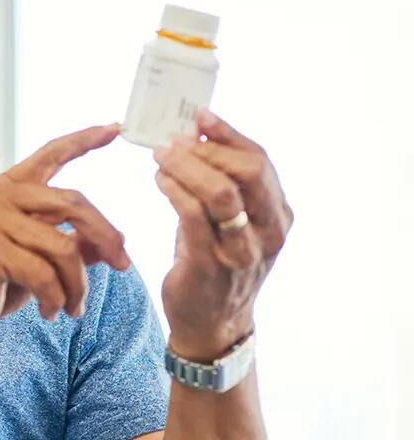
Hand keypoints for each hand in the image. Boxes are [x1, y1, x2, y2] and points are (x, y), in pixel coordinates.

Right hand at [0, 124, 132, 348]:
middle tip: (124, 266)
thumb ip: (67, 243)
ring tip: (73, 307)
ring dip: (78, 285)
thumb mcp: (33, 259)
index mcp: (6, 188)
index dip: (84, 140)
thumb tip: (111, 245)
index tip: (115, 127)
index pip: (51, 154)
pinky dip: (57, 299)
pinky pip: (44, 274)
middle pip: (74, 203)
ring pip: (64, 247)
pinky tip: (51, 312)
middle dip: (107, 237)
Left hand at [152, 109, 293, 360]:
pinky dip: (174, 191)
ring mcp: (242, 251)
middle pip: (248, 171)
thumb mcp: (230, 221)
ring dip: (187, 167)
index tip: (200, 116)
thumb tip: (194, 133)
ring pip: (221, 193)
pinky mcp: (210, 266)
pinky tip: (160, 181)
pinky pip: (193, 218)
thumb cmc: (218, 261)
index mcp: (279, 215)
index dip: (229, 134)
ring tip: (162, 157)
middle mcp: (268, 233)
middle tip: (175, 142)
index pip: (260, 161)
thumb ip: (220, 182)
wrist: (213, 323)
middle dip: (207, 149)